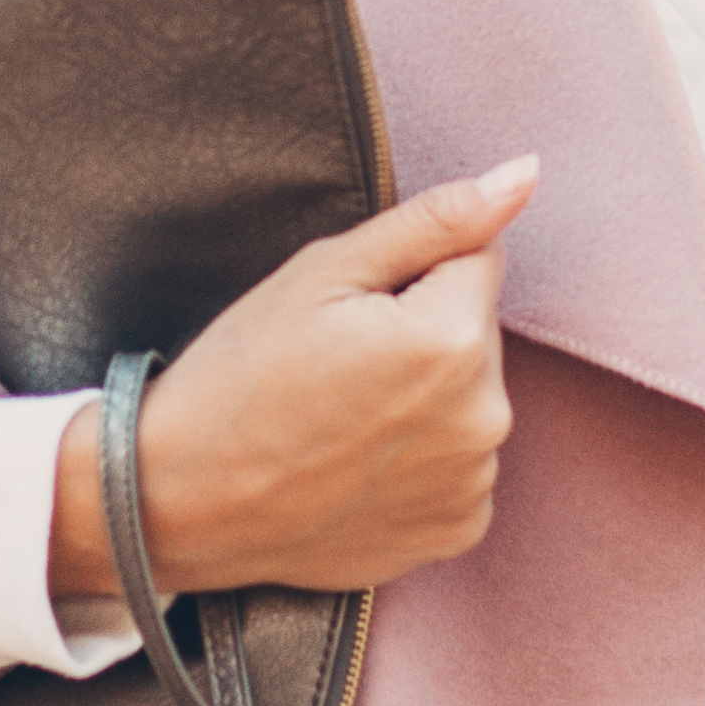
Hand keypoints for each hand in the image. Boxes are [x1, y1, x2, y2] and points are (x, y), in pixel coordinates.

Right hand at [48, 158, 535, 599]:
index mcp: (453, 339)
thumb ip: (437, 219)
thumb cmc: (240, 374)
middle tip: (336, 365)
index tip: (351, 312)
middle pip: (478, 331)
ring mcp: (474, 482)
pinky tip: (357, 464)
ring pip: (470, 398)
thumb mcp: (324, 271)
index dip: (409, 273)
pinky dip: (422, 460)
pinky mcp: (459, 530)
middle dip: (425, 332)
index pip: (478, 259)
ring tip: (340, 418)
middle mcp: (485, 417)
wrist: (179, 498)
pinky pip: (461, 464)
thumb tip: (525, 176)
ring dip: (427, 399)